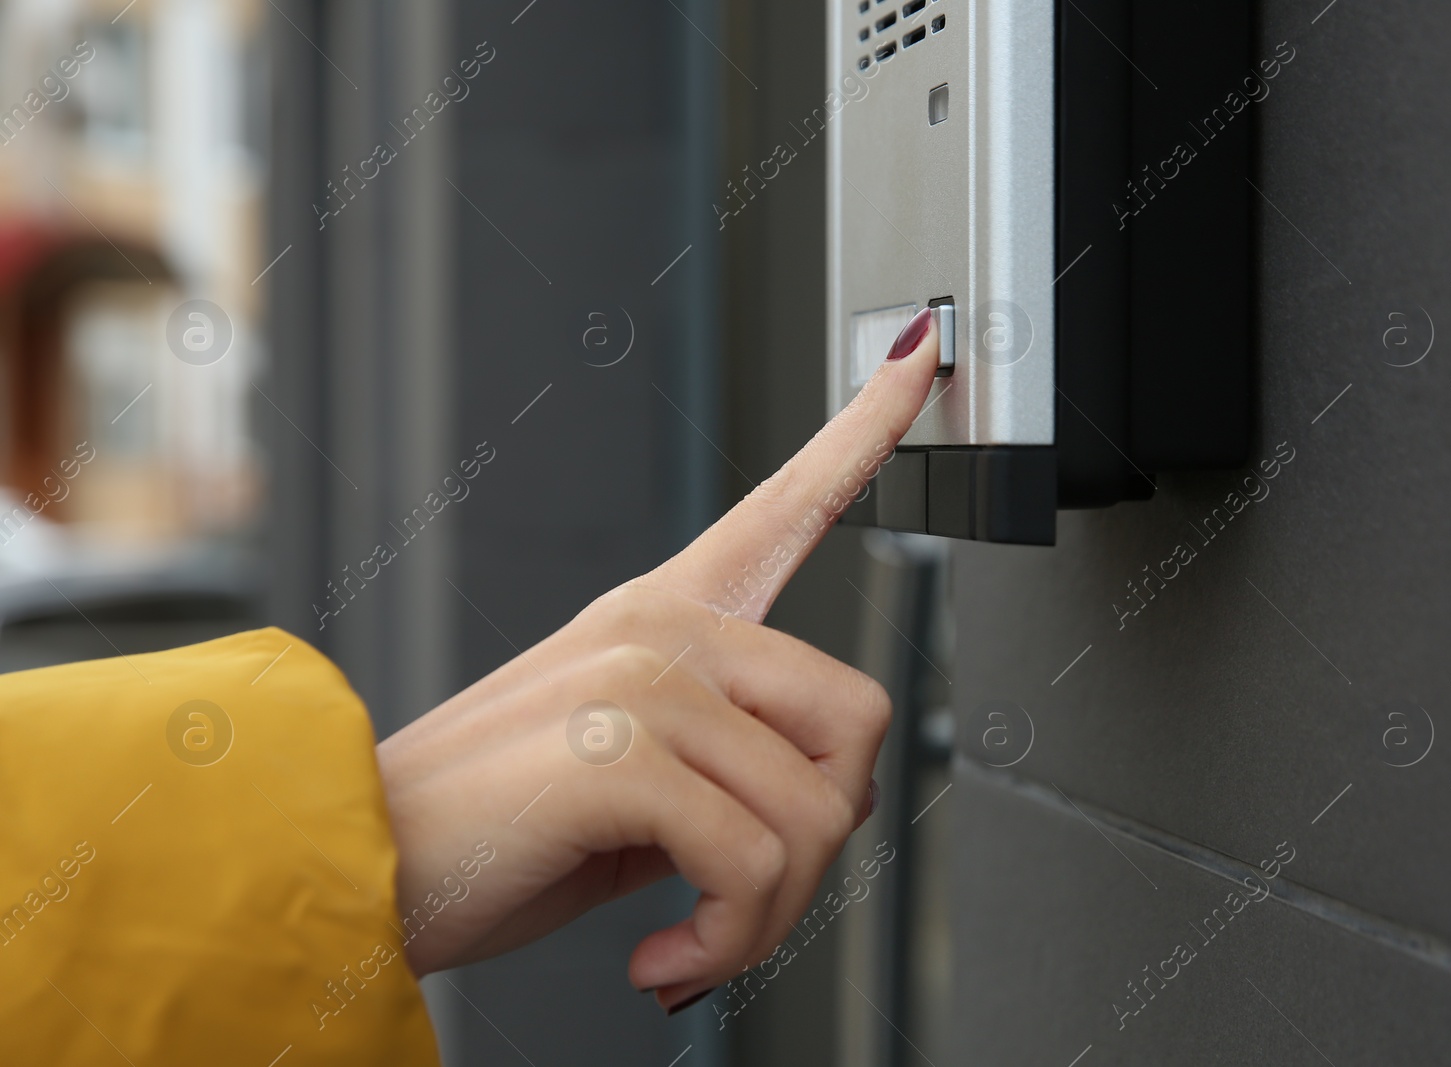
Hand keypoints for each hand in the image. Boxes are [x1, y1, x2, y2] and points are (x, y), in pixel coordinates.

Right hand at [375, 310, 940, 1010]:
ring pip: (817, 813)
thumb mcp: (636, 785)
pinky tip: (662, 957)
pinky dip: (726, 940)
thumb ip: (735, 762)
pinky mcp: (619, 745)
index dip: (868, 426)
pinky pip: (753, 864)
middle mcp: (661, 624)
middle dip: (824, 838)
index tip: (922, 346)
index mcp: (664, 614)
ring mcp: (641, 672)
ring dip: (767, 915)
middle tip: (744, 891)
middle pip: (861, 718)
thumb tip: (843, 798)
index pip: (787, 503)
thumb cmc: (494, 831)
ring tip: (692, 935)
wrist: (361, 869)